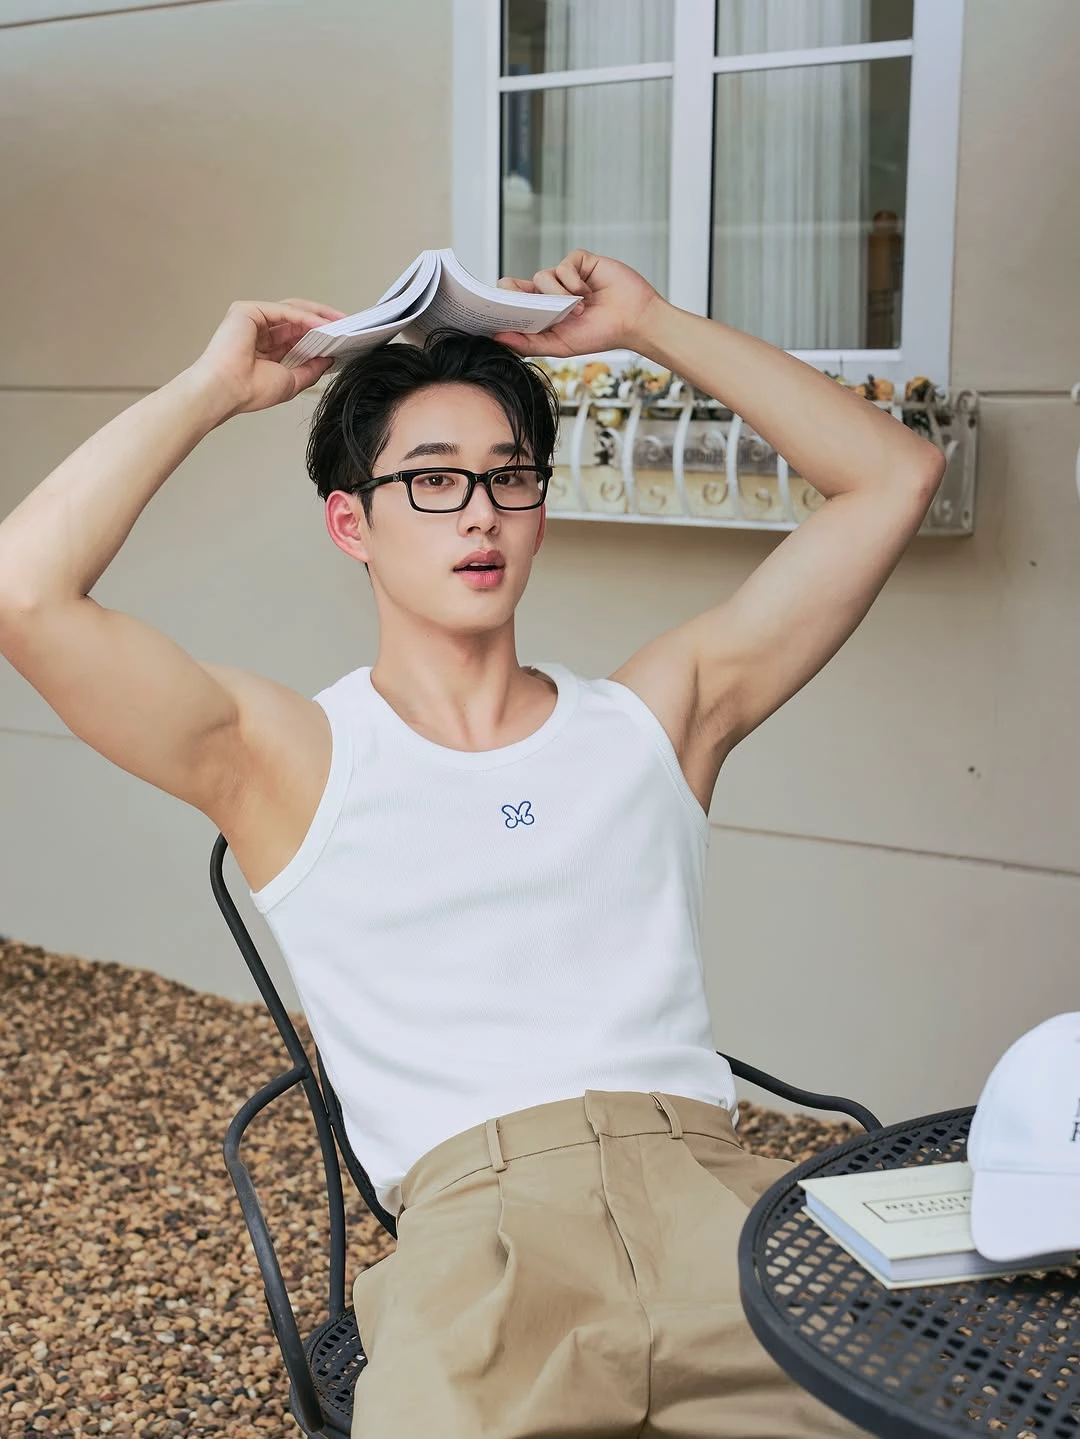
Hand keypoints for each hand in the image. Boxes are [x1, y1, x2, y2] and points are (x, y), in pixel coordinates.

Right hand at [187, 298, 347, 419]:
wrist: (226, 391)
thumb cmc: (249, 391)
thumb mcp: (291, 381)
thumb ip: (311, 369)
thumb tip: (329, 359)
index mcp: (266, 349)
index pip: (298, 335)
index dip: (320, 335)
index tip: (342, 337)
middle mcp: (259, 331)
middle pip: (297, 319)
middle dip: (323, 321)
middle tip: (346, 325)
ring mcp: (252, 319)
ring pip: (292, 311)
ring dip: (318, 316)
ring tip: (340, 323)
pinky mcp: (247, 310)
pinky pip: (284, 311)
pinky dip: (305, 317)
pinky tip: (323, 325)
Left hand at [493, 250, 664, 357]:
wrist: (635, 320)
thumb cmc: (601, 334)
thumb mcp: (560, 346)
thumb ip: (529, 343)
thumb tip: (498, 339)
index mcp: (541, 314)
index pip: (511, 304)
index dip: (501, 305)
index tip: (497, 313)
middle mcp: (549, 294)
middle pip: (516, 284)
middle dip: (519, 294)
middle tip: (528, 305)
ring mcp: (564, 277)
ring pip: (541, 276)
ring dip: (558, 295)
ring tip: (580, 308)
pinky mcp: (579, 262)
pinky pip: (562, 265)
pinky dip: (572, 280)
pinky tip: (586, 292)